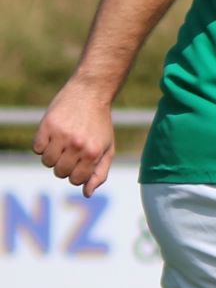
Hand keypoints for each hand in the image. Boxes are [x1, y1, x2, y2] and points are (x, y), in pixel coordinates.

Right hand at [32, 80, 115, 195]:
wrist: (90, 94)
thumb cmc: (100, 125)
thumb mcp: (107, 149)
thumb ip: (100, 173)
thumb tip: (87, 193)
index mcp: (93, 153)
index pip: (76, 180)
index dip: (76, 175)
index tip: (79, 163)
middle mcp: (77, 145)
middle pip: (60, 172)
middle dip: (64, 167)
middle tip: (70, 153)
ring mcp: (61, 135)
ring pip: (46, 162)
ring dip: (52, 157)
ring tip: (62, 144)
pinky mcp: (47, 126)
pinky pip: (36, 148)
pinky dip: (42, 146)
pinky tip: (53, 136)